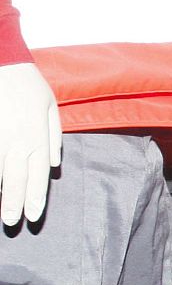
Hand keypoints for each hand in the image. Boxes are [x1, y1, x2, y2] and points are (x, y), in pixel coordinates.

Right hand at [0, 62, 62, 225]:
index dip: (34, 198)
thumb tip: (54, 164)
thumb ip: (54, 137)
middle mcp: (16, 142)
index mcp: (36, 137)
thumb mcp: (51, 107)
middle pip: (15, 180)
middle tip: (11, 223)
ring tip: (1, 209)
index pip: (37, 176)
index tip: (31, 216)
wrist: (1, 61)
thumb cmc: (26, 83)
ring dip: (0, 192)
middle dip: (13, 204)